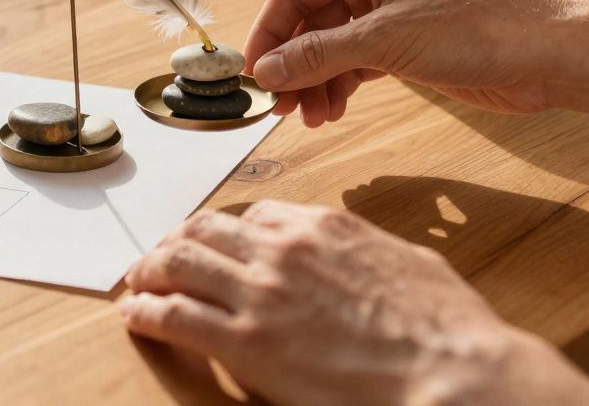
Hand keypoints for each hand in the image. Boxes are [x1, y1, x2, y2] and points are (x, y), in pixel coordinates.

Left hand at [121, 201, 588, 405]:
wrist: (453, 372)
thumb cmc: (446, 326)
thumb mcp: (407, 262)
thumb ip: (364, 250)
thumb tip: (355, 254)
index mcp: (322, 226)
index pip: (254, 215)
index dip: (228, 234)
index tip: (216, 248)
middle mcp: (283, 248)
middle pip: (204, 230)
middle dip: (176, 242)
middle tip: (160, 260)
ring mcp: (260, 292)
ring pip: (178, 263)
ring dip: (150, 271)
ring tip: (137, 284)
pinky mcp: (245, 342)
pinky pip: (175, 316)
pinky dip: (146, 312)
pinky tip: (135, 316)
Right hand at [242, 0, 572, 126]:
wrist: (543, 55)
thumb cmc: (474, 27)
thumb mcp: (383, 40)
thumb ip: (318, 56)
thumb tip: (266, 72)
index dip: (268, 31)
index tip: (253, 71)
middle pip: (309, 23)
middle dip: (292, 65)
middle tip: (279, 104)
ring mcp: (388, 14)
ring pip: (329, 48)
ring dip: (314, 83)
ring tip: (310, 117)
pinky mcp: (404, 46)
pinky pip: (353, 65)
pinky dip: (338, 88)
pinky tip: (332, 112)